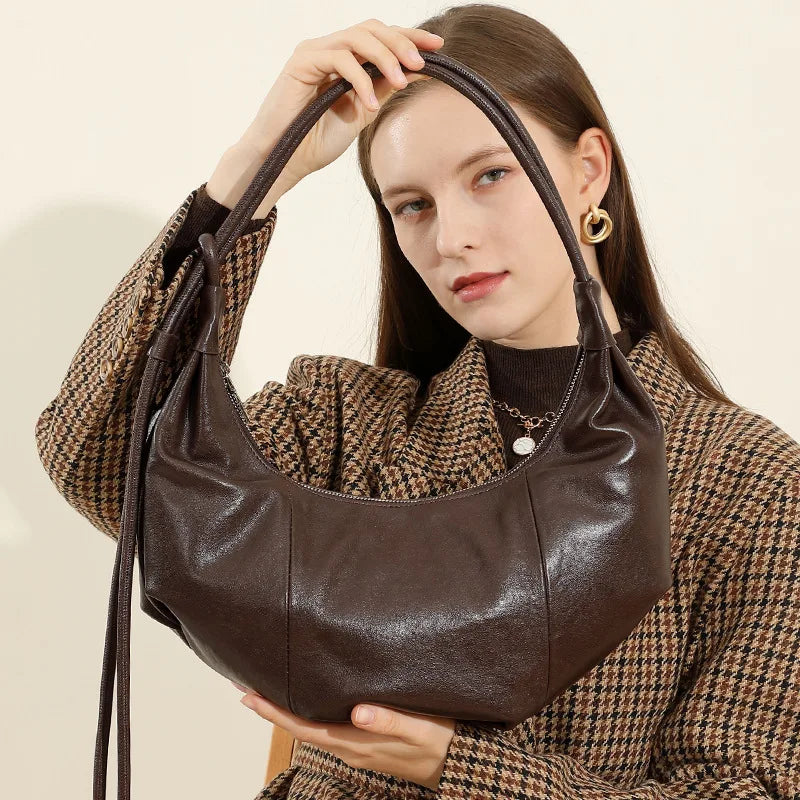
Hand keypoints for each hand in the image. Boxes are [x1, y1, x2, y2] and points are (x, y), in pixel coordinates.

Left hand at [232, 680, 455, 789]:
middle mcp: (351, 748)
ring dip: (287, 711)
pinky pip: (327, 729)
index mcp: (358, 742)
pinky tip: (308, 700)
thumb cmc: (443, 743)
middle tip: (246, 685)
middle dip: (272, 708)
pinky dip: (308, 714)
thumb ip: (390, 719)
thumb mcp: (422, 729)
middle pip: (301, 727)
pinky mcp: (366, 744)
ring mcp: (358, 749)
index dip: (275, 712)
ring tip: (269, 689)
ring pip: (312, 728)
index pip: (306, 726)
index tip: (248, 695)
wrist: (459, 766)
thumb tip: (357, 710)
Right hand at [241, 19, 443, 184]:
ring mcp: (314, 52)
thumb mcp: (363, 112)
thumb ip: (384, 89)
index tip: (437, 46)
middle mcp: (329, 48)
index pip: (380, 37)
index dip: (409, 37)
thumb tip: (417, 72)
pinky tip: (370, 103)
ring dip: (385, 57)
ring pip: (357, 38)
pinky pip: (339, 59)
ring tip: (400, 82)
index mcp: (344, 58)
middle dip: (401, 43)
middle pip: (372, 29)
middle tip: (421, 63)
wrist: (287, 159)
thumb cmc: (317, 139)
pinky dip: (360, 79)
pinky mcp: (301, 62)